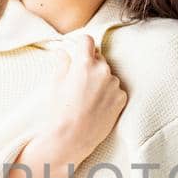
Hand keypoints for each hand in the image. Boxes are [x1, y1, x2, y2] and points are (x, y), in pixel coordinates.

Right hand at [37, 34, 127, 164]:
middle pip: (99, 58)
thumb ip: (62, 63)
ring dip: (102, 81)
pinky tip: (98, 106)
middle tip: (81, 82)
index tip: (80, 52)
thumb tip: (62, 52)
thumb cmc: (60, 111)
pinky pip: (116, 90)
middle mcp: (102, 70)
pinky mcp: (122, 98)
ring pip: (109, 75)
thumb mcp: (56, 83)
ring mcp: (114, 84)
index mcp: (84, 64)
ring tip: (89, 98)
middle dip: (91, 66)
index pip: (87, 41)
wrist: (72, 137)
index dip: (82, 46)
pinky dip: (110, 95)